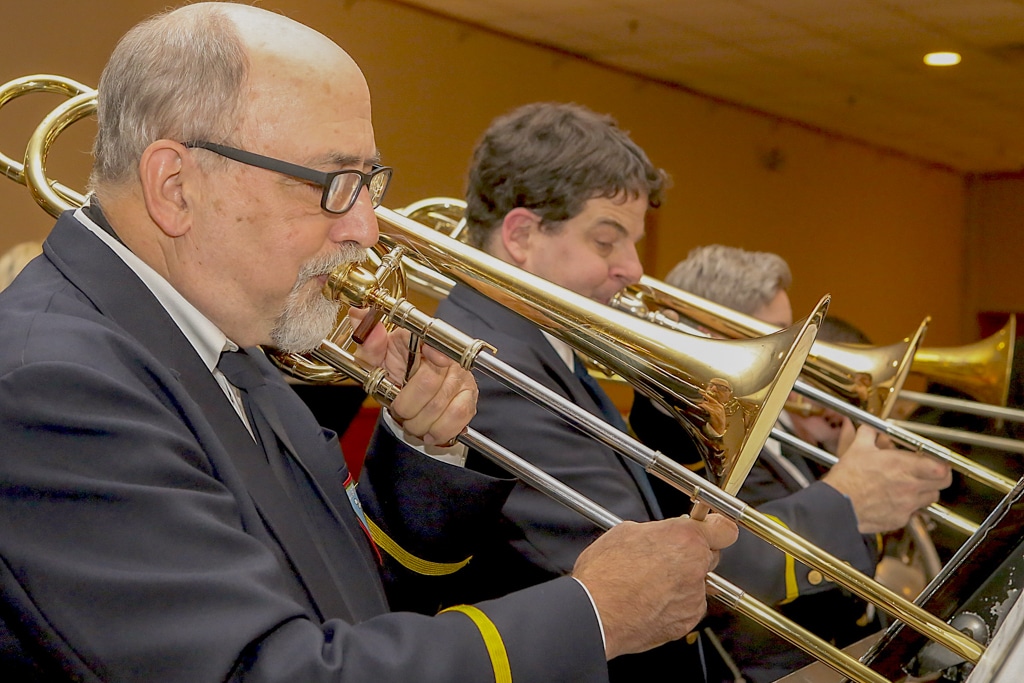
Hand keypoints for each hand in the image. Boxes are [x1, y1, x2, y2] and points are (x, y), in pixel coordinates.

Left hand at [351, 308, 477, 445]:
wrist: (408, 393)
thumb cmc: (393, 372)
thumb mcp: (375, 358)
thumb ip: (368, 340)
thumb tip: (359, 312)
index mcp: (421, 340)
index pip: (434, 340)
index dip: (434, 351)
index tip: (432, 359)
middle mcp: (446, 356)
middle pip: (429, 383)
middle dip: (407, 406)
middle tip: (400, 411)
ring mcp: (460, 376)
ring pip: (441, 405)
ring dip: (420, 422)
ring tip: (412, 422)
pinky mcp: (469, 396)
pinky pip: (458, 415)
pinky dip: (441, 430)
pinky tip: (430, 432)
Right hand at [572, 514, 737, 658]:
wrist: (596, 613)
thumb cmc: (605, 575)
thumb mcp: (626, 532)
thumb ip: (656, 532)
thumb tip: (660, 535)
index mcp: (684, 539)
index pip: (724, 529)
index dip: (716, 528)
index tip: (711, 528)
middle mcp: (695, 567)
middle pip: (710, 556)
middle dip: (692, 555)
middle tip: (667, 556)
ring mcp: (693, 597)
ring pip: (698, 584)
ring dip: (681, 581)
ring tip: (650, 583)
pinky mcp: (686, 621)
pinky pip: (688, 606)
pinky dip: (675, 604)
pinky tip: (650, 600)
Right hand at [823, 424, 951, 533]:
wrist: (837, 505)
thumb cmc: (847, 478)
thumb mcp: (857, 448)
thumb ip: (869, 433)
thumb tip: (870, 427)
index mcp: (903, 466)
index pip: (941, 467)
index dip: (941, 463)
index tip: (935, 460)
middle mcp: (909, 486)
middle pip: (943, 483)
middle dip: (939, 476)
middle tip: (930, 472)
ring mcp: (906, 505)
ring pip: (931, 498)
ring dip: (925, 491)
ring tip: (910, 486)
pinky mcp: (899, 519)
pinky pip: (913, 512)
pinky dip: (908, 506)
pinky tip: (894, 500)